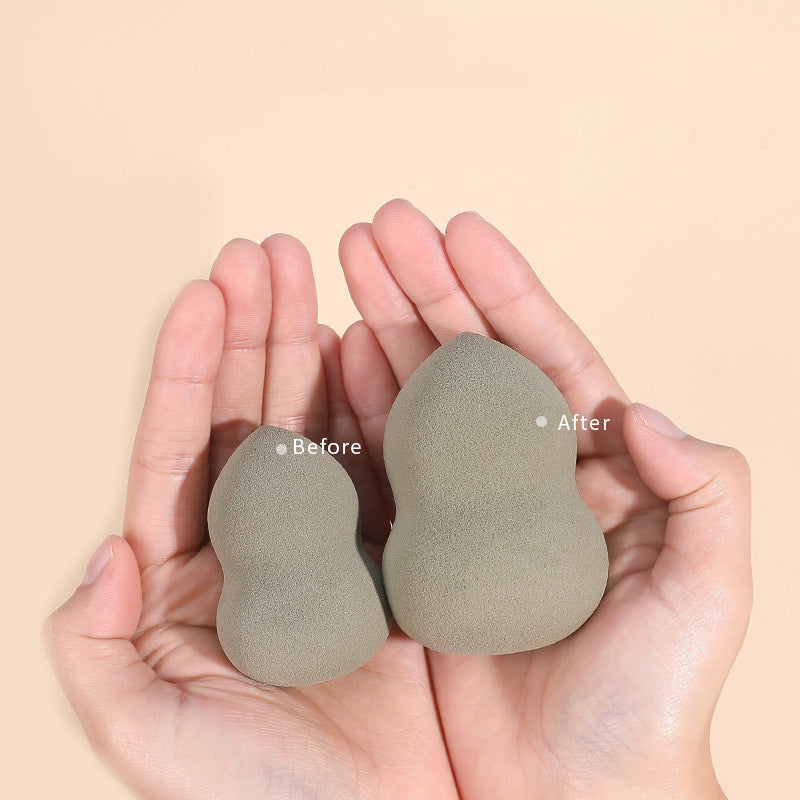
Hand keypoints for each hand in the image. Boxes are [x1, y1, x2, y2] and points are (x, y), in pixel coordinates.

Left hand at [45, 236, 459, 799]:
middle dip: (255, 329)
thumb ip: (93, 644)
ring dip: (313, 345)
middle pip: (249, 413)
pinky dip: (377, 402)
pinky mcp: (395, 548)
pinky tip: (370, 345)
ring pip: (316, 420)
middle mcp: (260, 541)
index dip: (187, 368)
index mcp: (188, 573)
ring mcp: (332, 536)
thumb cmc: (262, 799)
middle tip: (268, 253)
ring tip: (316, 274)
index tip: (203, 294)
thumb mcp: (149, 733)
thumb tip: (105, 544)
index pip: (180, 447)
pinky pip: (382, 461)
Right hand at [336, 200, 751, 798]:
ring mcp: (465, 502)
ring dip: (383, 325)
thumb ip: (700, 484)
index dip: (503, 288)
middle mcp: (524, 471)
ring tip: (346, 264)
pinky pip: (384, 460)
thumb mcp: (709, 584)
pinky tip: (334, 353)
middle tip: (377, 225)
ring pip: (419, 393)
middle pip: (469, 356)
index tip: (459, 229)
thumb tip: (633, 407)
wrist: (577, 788)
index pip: (544, 353)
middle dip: (424, 285)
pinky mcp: (419, 542)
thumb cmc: (653, 693)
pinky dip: (358, 405)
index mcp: (594, 465)